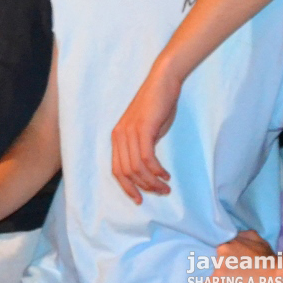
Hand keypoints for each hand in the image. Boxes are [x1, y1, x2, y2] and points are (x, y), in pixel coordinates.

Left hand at [111, 64, 180, 203]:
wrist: (162, 83)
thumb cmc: (157, 106)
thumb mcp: (146, 130)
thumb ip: (143, 148)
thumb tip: (148, 170)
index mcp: (117, 137)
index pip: (116, 170)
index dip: (127, 187)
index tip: (139, 199)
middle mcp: (119, 136)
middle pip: (125, 172)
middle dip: (143, 187)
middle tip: (160, 193)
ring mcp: (129, 132)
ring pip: (137, 168)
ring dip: (152, 182)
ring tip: (166, 187)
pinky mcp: (142, 129)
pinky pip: (147, 159)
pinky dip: (157, 171)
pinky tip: (166, 174)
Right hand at [206, 230, 282, 282]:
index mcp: (220, 273)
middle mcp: (222, 252)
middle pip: (217, 264)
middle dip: (225, 270)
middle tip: (239, 275)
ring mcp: (234, 240)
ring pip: (227, 248)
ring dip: (233, 255)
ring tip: (247, 261)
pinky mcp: (247, 233)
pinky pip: (241, 239)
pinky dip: (244, 244)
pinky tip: (253, 251)